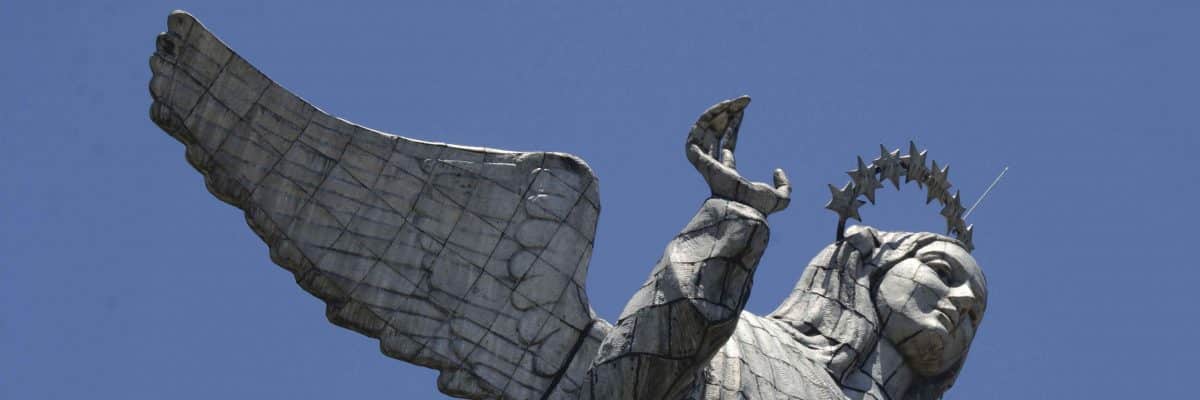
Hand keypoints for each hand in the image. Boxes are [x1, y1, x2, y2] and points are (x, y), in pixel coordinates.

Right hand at [686, 96, 790, 214]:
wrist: (744, 210)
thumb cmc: (758, 209)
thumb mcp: (780, 198)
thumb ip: (784, 186)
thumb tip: (778, 169)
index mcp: (727, 172)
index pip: (726, 143)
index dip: (734, 123)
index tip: (743, 107)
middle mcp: (714, 165)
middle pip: (715, 132)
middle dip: (726, 114)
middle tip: (741, 101)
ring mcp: (704, 162)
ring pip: (704, 130)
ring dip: (716, 113)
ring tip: (732, 102)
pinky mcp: (698, 159)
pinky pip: (695, 134)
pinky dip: (705, 120)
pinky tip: (722, 109)